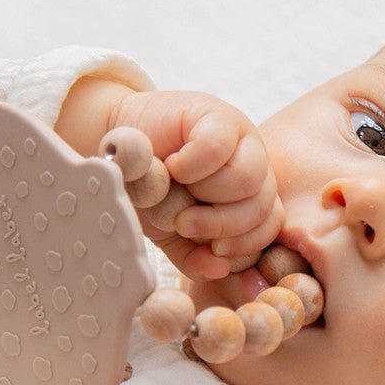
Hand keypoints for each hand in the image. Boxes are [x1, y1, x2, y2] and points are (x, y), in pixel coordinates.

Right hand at [113, 89, 283, 279]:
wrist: (115, 148)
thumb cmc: (147, 190)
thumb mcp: (170, 232)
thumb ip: (194, 257)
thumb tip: (221, 269)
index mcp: (249, 194)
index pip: (268, 225)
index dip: (243, 244)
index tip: (214, 250)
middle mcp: (253, 164)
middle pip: (262, 205)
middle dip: (221, 224)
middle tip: (185, 222)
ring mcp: (240, 137)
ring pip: (248, 178)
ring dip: (207, 194)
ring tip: (176, 190)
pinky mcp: (217, 115)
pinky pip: (218, 147)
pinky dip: (191, 165)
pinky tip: (172, 165)